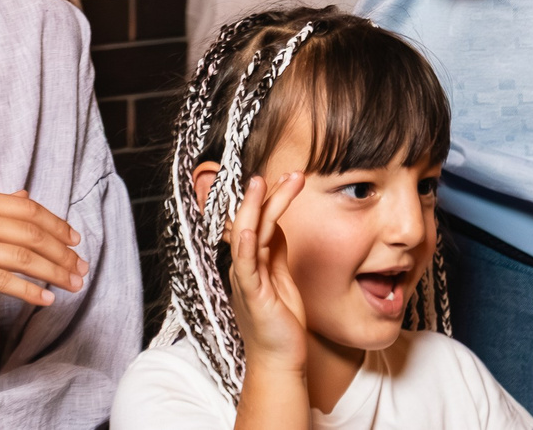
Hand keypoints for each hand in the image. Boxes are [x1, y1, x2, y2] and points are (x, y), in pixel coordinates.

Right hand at [0, 188, 83, 337]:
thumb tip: (24, 197)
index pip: (27, 209)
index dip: (56, 224)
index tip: (75, 240)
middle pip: (31, 233)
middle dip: (62, 252)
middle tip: (82, 267)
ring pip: (23, 257)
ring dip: (54, 272)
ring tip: (72, 284)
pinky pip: (2, 281)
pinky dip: (29, 290)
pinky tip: (45, 299)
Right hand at [227, 173, 311, 378]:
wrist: (280, 361)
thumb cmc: (281, 323)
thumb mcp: (281, 278)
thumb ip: (277, 252)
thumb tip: (279, 224)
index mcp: (253, 262)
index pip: (258, 222)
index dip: (270, 198)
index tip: (287, 177)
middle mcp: (245, 267)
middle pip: (253, 222)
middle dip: (268, 195)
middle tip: (288, 172)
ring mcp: (246, 280)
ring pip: (247, 236)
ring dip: (255, 208)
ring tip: (263, 182)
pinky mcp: (253, 296)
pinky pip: (245, 267)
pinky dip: (245, 246)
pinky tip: (248, 229)